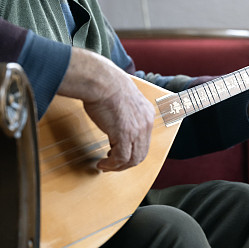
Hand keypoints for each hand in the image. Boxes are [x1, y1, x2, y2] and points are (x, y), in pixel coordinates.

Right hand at [58, 48, 154, 171]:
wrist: (101, 80)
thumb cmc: (105, 85)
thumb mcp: (122, 98)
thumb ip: (124, 112)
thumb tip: (114, 122)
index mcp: (147, 113)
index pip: (144, 141)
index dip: (132, 151)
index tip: (118, 153)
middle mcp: (146, 123)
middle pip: (141, 153)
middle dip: (126, 163)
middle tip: (112, 164)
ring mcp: (137, 129)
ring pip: (133, 159)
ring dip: (118, 167)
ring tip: (105, 166)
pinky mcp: (125, 134)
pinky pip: (121, 158)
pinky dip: (111, 165)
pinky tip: (102, 163)